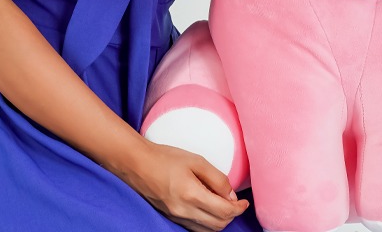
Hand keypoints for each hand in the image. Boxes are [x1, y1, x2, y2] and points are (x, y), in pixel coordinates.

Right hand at [125, 141, 248, 230]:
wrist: (137, 163)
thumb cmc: (165, 157)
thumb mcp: (195, 160)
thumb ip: (216, 178)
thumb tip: (231, 194)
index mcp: (191, 195)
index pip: (224, 212)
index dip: (238, 208)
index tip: (244, 202)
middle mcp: (184, 211)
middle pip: (218, 225)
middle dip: (231, 215)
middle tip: (236, 202)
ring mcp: (176, 217)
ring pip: (207, 230)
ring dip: (220, 221)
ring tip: (224, 205)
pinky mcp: (171, 217)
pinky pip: (195, 228)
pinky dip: (207, 222)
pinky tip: (209, 208)